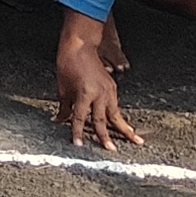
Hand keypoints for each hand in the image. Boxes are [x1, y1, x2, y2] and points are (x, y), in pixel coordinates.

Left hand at [53, 17, 141, 150]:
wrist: (80, 46)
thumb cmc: (68, 64)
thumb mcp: (62, 87)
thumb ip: (64, 107)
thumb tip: (59, 121)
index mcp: (84, 94)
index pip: (80, 119)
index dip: (78, 132)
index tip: (78, 144)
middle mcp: (99, 94)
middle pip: (102, 120)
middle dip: (106, 137)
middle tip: (112, 150)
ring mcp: (108, 90)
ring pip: (116, 114)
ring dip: (125, 129)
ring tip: (136, 141)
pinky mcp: (112, 87)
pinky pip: (115, 106)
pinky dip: (120, 117)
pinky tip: (126, 126)